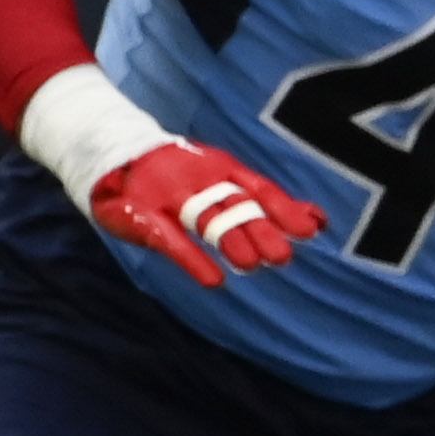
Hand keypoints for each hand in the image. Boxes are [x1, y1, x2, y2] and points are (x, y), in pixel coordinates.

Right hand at [90, 139, 325, 287]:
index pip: (261, 190)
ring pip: (206, 220)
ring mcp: (171, 196)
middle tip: (282, 256)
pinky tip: (213, 280)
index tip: (310, 231)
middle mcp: (202, 180)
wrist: (116, 155)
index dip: (284, 210)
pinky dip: (193, 260)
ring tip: (252, 265)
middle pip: (236, 206)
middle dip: (260, 230)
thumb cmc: (182, 175)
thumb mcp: (225, 180)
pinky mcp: (143, 214)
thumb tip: (318, 220)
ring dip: (230, 242)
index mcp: (224, 170)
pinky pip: (171, 239)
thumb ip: (267, 202)